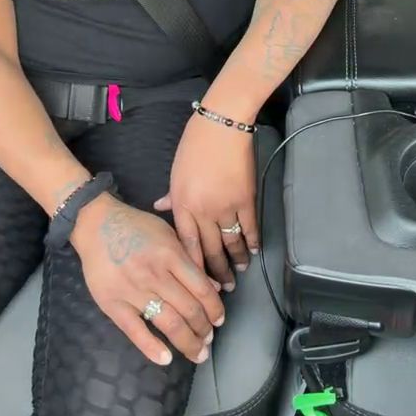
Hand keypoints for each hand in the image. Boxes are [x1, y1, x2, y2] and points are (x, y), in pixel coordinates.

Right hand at [71, 194, 224, 365]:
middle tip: (209, 339)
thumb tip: (213, 287)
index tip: (219, 320)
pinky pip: (135, 331)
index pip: (201, 289)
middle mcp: (155, 275)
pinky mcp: (113, 304)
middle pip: (189, 310)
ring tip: (197, 352)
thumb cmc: (136, 226)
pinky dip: (152, 348)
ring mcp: (134, 291)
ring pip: (169, 323)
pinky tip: (166, 358)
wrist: (96, 224)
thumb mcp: (168, 233)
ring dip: (187, 342)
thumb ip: (190, 259)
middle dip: (204, 330)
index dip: (214, 309)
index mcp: (171, 255)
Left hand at [153, 113, 258, 290]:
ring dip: (237, 261)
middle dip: (217, 272)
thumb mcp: (176, 172)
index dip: (194, 267)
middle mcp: (203, 211)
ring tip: (240, 273)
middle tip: (223, 288)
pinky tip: (254, 250)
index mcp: (183, 204)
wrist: (221, 126)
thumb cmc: (194, 145)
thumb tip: (160, 206)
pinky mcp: (246, 199)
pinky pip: (250, 227)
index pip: (187, 245)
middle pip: (211, 249)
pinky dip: (253, 241)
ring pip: (232, 243)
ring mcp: (226, 207)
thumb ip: (171, 194)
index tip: (198, 282)